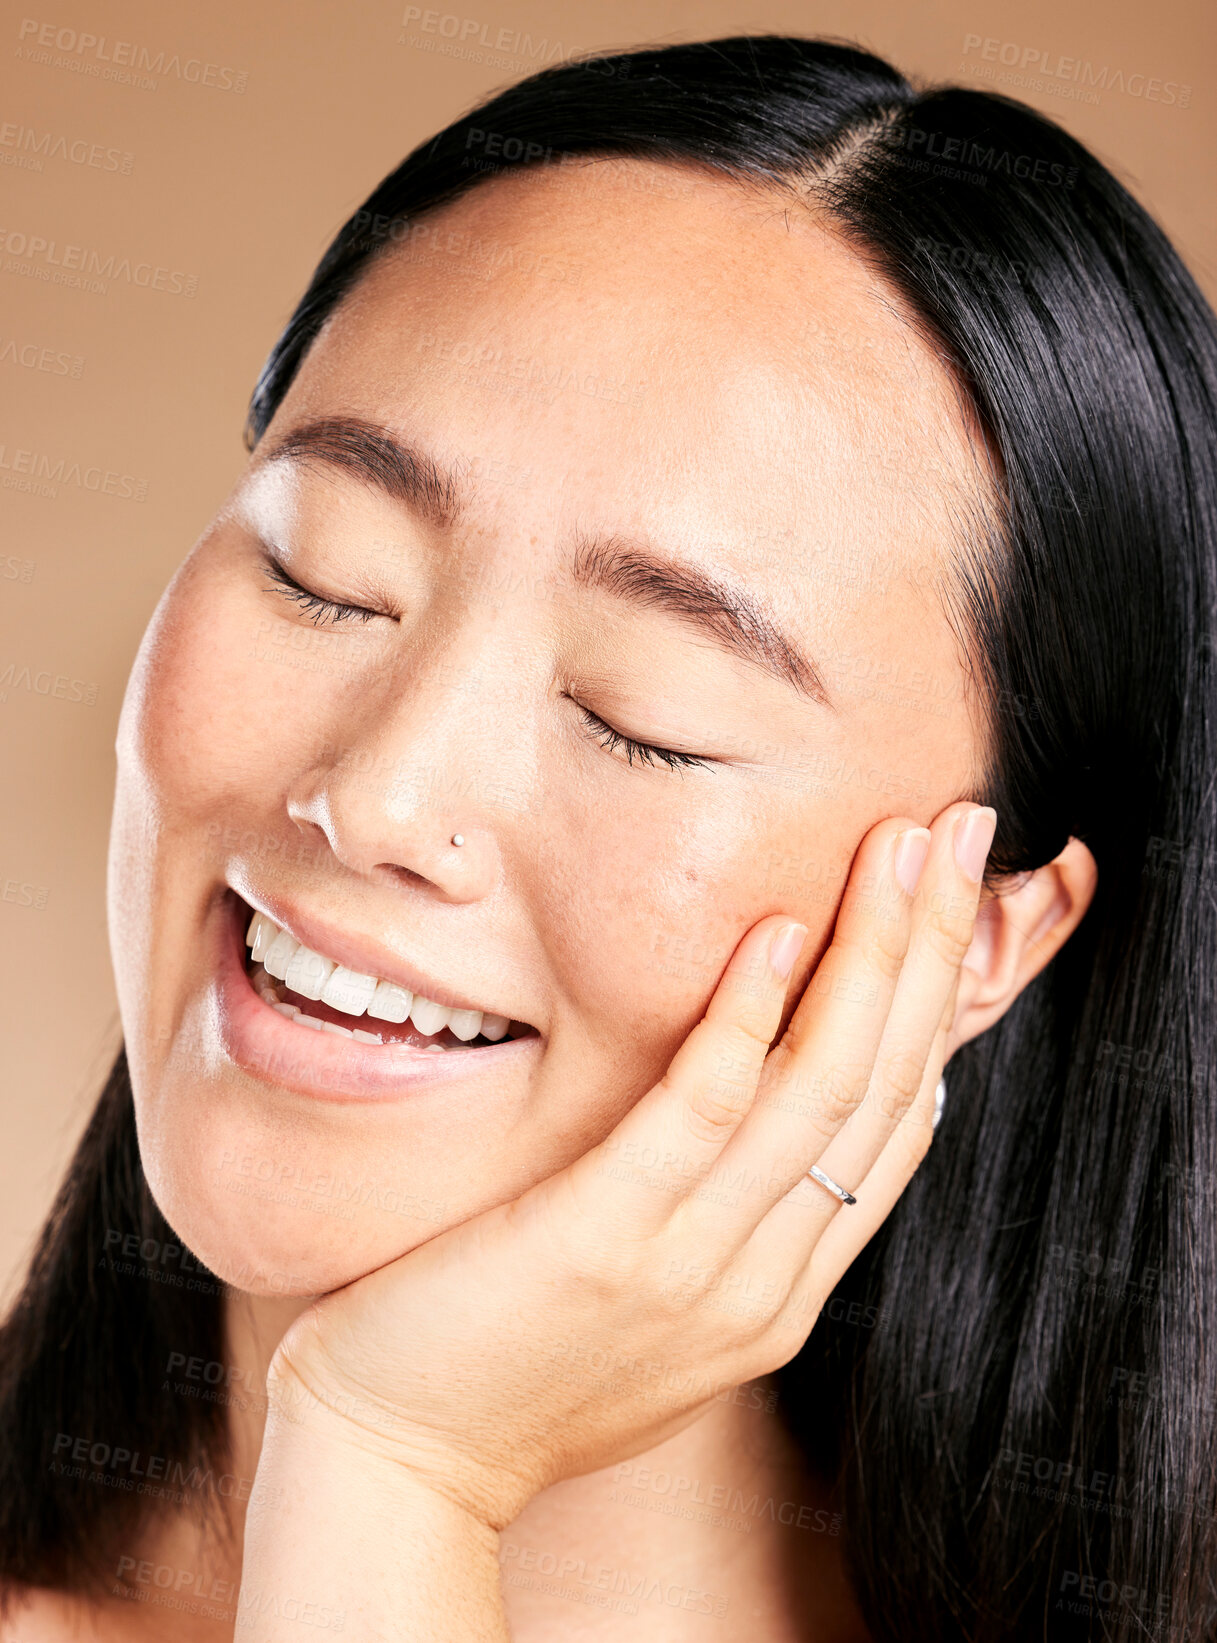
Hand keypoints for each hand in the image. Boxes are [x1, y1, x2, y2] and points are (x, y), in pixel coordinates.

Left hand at [265, 801, 995, 1528]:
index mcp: (779, 1289)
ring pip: (818, 1090)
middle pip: (882, 1089)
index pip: (895, 1126)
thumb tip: (761, 1107)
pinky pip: (700, 1115)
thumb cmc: (509, 1366)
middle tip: (962, 832)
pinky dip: (747, 1018)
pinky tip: (773, 933)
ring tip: (900, 848)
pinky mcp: (607, 1241)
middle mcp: (763, 1280)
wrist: (398, 1465)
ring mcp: (693, 1265)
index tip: (955, 900)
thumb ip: (722, 1220)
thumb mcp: (653, 1302)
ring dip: (871, 957)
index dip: (938, 1005)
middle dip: (934, 952)